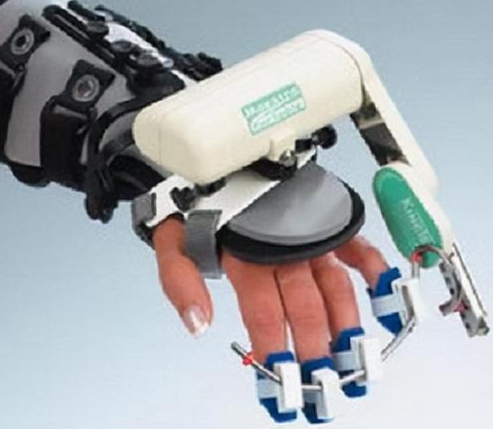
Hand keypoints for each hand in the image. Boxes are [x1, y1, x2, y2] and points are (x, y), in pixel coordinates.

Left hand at [152, 217, 390, 410]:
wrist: (210, 171)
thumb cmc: (195, 208)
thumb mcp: (172, 240)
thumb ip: (179, 279)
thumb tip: (197, 323)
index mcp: (244, 254)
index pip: (264, 311)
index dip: (275, 347)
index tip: (281, 381)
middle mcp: (279, 247)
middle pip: (303, 305)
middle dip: (314, 348)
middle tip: (323, 384)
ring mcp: (304, 235)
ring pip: (333, 283)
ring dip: (346, 321)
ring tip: (354, 355)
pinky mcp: (320, 223)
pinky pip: (354, 245)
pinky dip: (372, 266)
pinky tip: (382, 292)